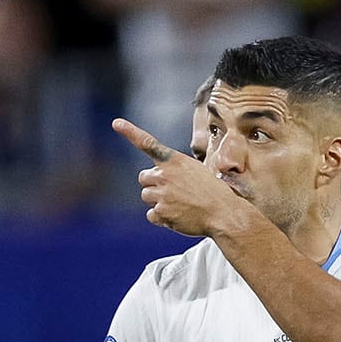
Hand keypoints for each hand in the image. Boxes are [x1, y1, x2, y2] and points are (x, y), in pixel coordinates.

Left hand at [112, 118, 252, 237]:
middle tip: (171, 191)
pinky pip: (151, 215)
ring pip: (147, 196)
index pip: (148, 143)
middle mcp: (165, 174)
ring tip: (178, 204)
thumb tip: (158, 183)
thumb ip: (174, 172)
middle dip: (153, 184)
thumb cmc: (213, 192)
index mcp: (175, 160)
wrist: (223, 212)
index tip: (116, 123)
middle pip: (144, 178)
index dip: (130, 132)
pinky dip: (161, 218)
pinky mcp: (161, 212)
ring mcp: (162, 194)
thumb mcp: (196, 171)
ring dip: (157, 201)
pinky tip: (178, 216)